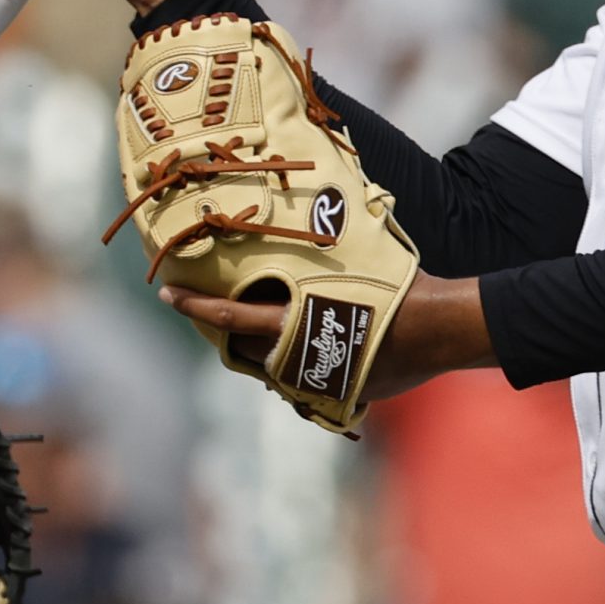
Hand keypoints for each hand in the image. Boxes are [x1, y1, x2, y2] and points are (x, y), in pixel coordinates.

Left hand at [158, 270, 492, 401]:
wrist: (436, 329)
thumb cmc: (396, 287)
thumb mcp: (351, 261)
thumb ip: (317, 256)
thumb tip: (311, 206)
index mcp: (289, 322)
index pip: (226, 315)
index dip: (194, 305)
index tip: (168, 295)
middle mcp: (291, 357)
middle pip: (238, 348)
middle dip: (226, 334)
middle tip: (213, 313)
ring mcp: (310, 382)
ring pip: (268, 369)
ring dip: (265, 352)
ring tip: (270, 329)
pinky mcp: (333, 397)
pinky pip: (302, 384)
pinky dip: (300, 369)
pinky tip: (312, 351)